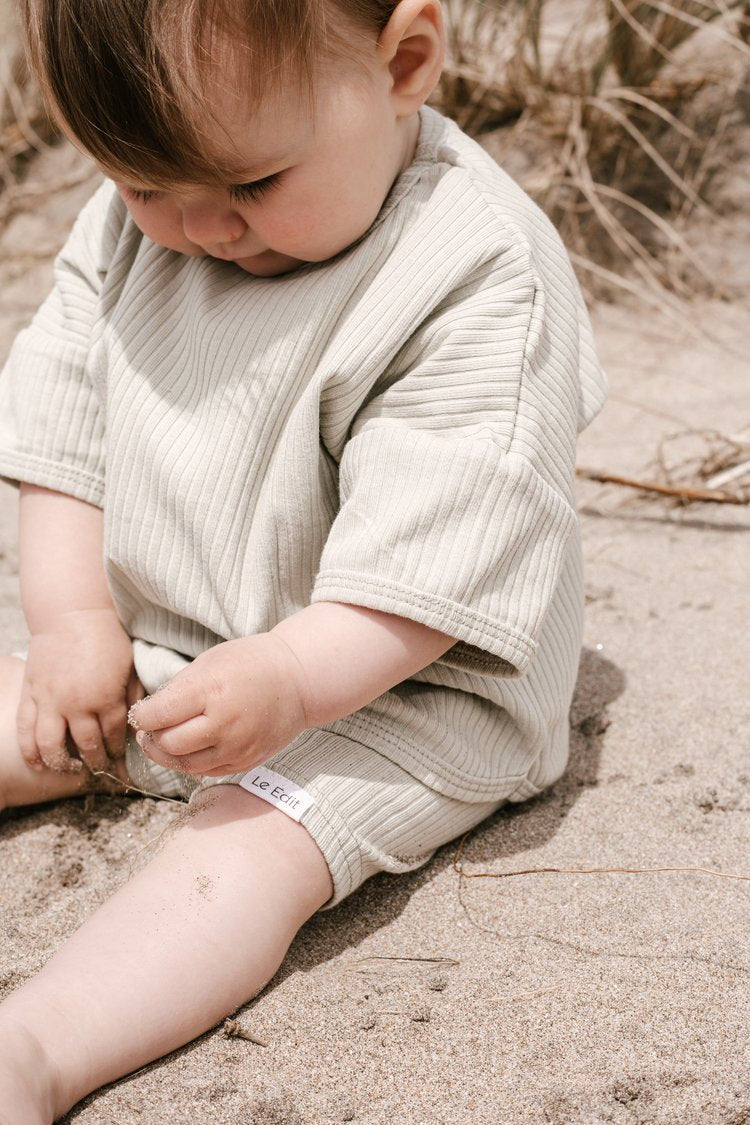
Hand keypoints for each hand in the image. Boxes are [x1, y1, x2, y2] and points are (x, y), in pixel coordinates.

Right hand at [17, 608, 143, 773]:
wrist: (72, 613)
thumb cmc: (106, 637)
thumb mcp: (130, 667)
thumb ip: (133, 697)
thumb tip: (137, 723)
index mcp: (105, 698)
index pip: (112, 736)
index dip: (116, 751)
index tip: (119, 759)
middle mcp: (76, 704)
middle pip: (86, 746)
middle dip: (95, 762)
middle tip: (100, 769)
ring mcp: (49, 701)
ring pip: (50, 745)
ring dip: (61, 763)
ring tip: (70, 769)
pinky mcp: (30, 694)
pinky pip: (26, 730)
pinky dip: (30, 751)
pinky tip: (37, 764)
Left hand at [128, 635, 307, 776]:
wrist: (298, 680)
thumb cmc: (251, 663)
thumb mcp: (209, 662)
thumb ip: (177, 689)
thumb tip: (149, 715)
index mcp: (211, 690)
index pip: (159, 715)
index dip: (143, 717)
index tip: (143, 712)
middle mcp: (224, 723)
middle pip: (168, 744)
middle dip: (151, 738)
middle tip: (149, 729)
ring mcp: (237, 746)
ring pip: (185, 764)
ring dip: (167, 755)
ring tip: (163, 741)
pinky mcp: (246, 761)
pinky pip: (206, 771)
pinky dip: (190, 762)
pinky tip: (188, 748)